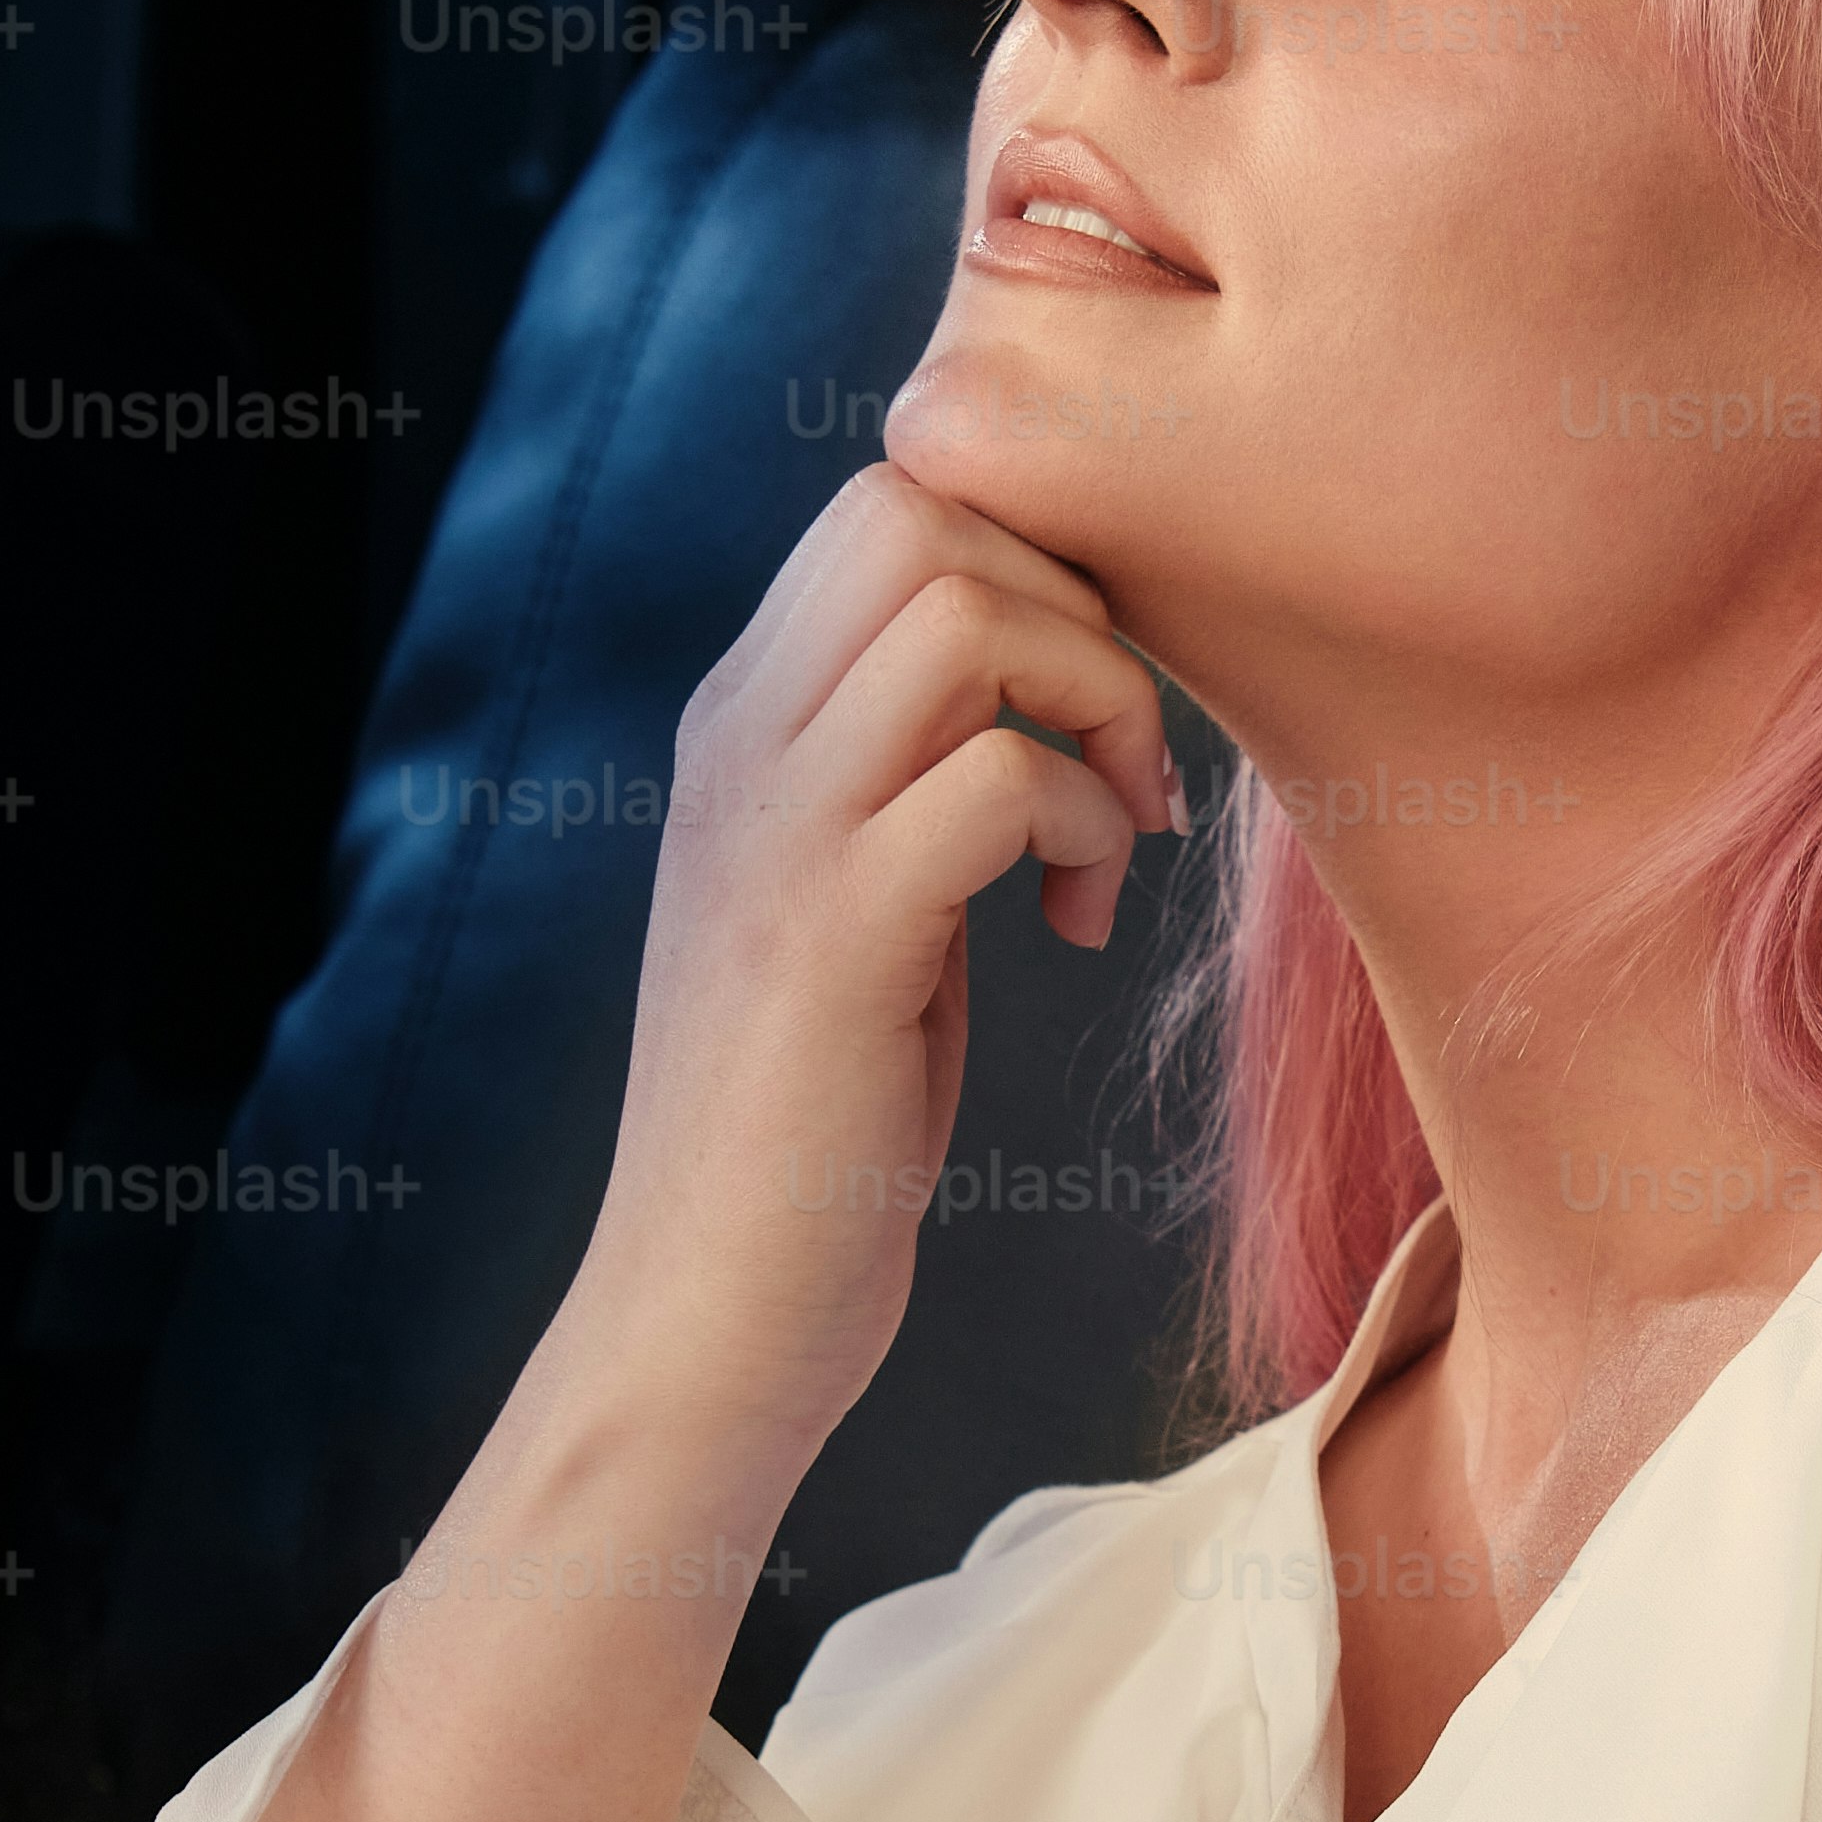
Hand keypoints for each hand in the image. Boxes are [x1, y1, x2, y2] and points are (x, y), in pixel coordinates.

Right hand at [558, 461, 1185, 1472]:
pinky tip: (1081, 923)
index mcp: (740, 726)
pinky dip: (1085, 826)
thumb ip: (906, 780)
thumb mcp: (854, 908)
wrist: (703, 1319)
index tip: (1084, 713)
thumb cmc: (808, 1131)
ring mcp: (775, 835)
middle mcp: (738, 747)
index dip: (1031, 566)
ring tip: (1115, 837)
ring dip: (1094, 705)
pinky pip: (998, 779)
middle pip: (921, 511)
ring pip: (963, 613)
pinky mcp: (831, 937)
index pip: (888, 501)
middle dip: (1075, 609)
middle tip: (1118, 765)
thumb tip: (1041, 690)